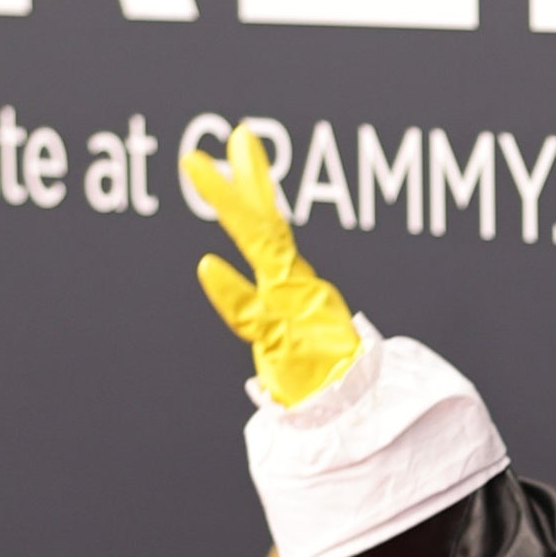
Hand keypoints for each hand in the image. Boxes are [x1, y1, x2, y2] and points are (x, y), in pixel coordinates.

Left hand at [182, 127, 361, 405]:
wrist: (352, 415)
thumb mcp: (278, 336)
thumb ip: (246, 304)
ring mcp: (291, 311)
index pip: (269, 226)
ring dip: (231, 206)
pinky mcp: (286, 342)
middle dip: (243, 181)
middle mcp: (296, 288)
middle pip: (265, 226)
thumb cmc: (317, 378)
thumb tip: (211, 270)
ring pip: (263, 250)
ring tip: (202, 169)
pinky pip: (253, 316)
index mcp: (296, 284)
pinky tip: (207, 267)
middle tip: (227, 141)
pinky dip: (231, 294)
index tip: (239, 145)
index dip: (253, 184)